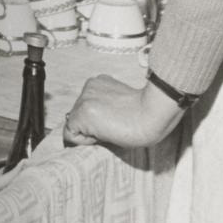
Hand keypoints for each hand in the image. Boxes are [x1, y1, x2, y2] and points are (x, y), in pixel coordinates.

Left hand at [64, 74, 184, 151]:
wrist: (152, 116)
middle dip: (91, 126)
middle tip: (115, 126)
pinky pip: (71, 134)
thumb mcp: (119, 104)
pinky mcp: (82, 113)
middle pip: (77, 115)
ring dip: (89, 132)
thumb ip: (104, 106)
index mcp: (99, 82)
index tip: (116, 120)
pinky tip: (104, 133)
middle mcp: (89, 86)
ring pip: (74, 125)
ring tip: (112, 128)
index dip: (98, 120)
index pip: (86, 106)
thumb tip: (93, 122)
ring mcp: (84, 99)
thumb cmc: (144, 114)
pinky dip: (84, 141)